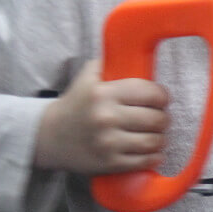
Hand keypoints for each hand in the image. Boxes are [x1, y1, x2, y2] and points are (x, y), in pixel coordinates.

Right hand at [34, 60, 169, 174]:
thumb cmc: (75, 104)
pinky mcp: (109, 163)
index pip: (150, 92)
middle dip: (163, 118)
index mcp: (103, 94)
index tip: (161, 99)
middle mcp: (106, 117)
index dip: (162, 96)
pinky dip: (154, 156)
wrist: (49, 137)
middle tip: (159, 118)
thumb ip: (109, 62)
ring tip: (157, 134)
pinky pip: (144, 161)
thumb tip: (133, 48)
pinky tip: (153, 151)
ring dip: (161, 138)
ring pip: (154, 141)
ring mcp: (108, 143)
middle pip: (156, 118)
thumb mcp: (87, 77)